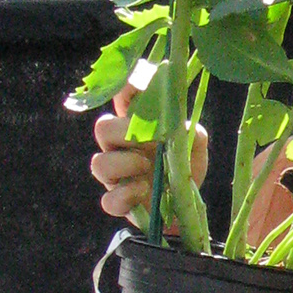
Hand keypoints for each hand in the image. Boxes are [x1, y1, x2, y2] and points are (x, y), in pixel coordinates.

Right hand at [90, 86, 208, 223]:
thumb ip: (190, 132)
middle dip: (124, 131)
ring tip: (146, 167)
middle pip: (102, 128)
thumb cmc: (182, 168)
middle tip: (150, 141)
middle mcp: (119, 147)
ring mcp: (115, 176)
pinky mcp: (118, 202)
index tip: (141, 86)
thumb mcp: (193, 147)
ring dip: (124, 163)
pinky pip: (108, 200)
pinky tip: (143, 191)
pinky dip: (125, 196)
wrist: (185, 206)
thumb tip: (184, 127)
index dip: (127, 87)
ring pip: (99, 163)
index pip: (121, 98)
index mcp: (135, 126)